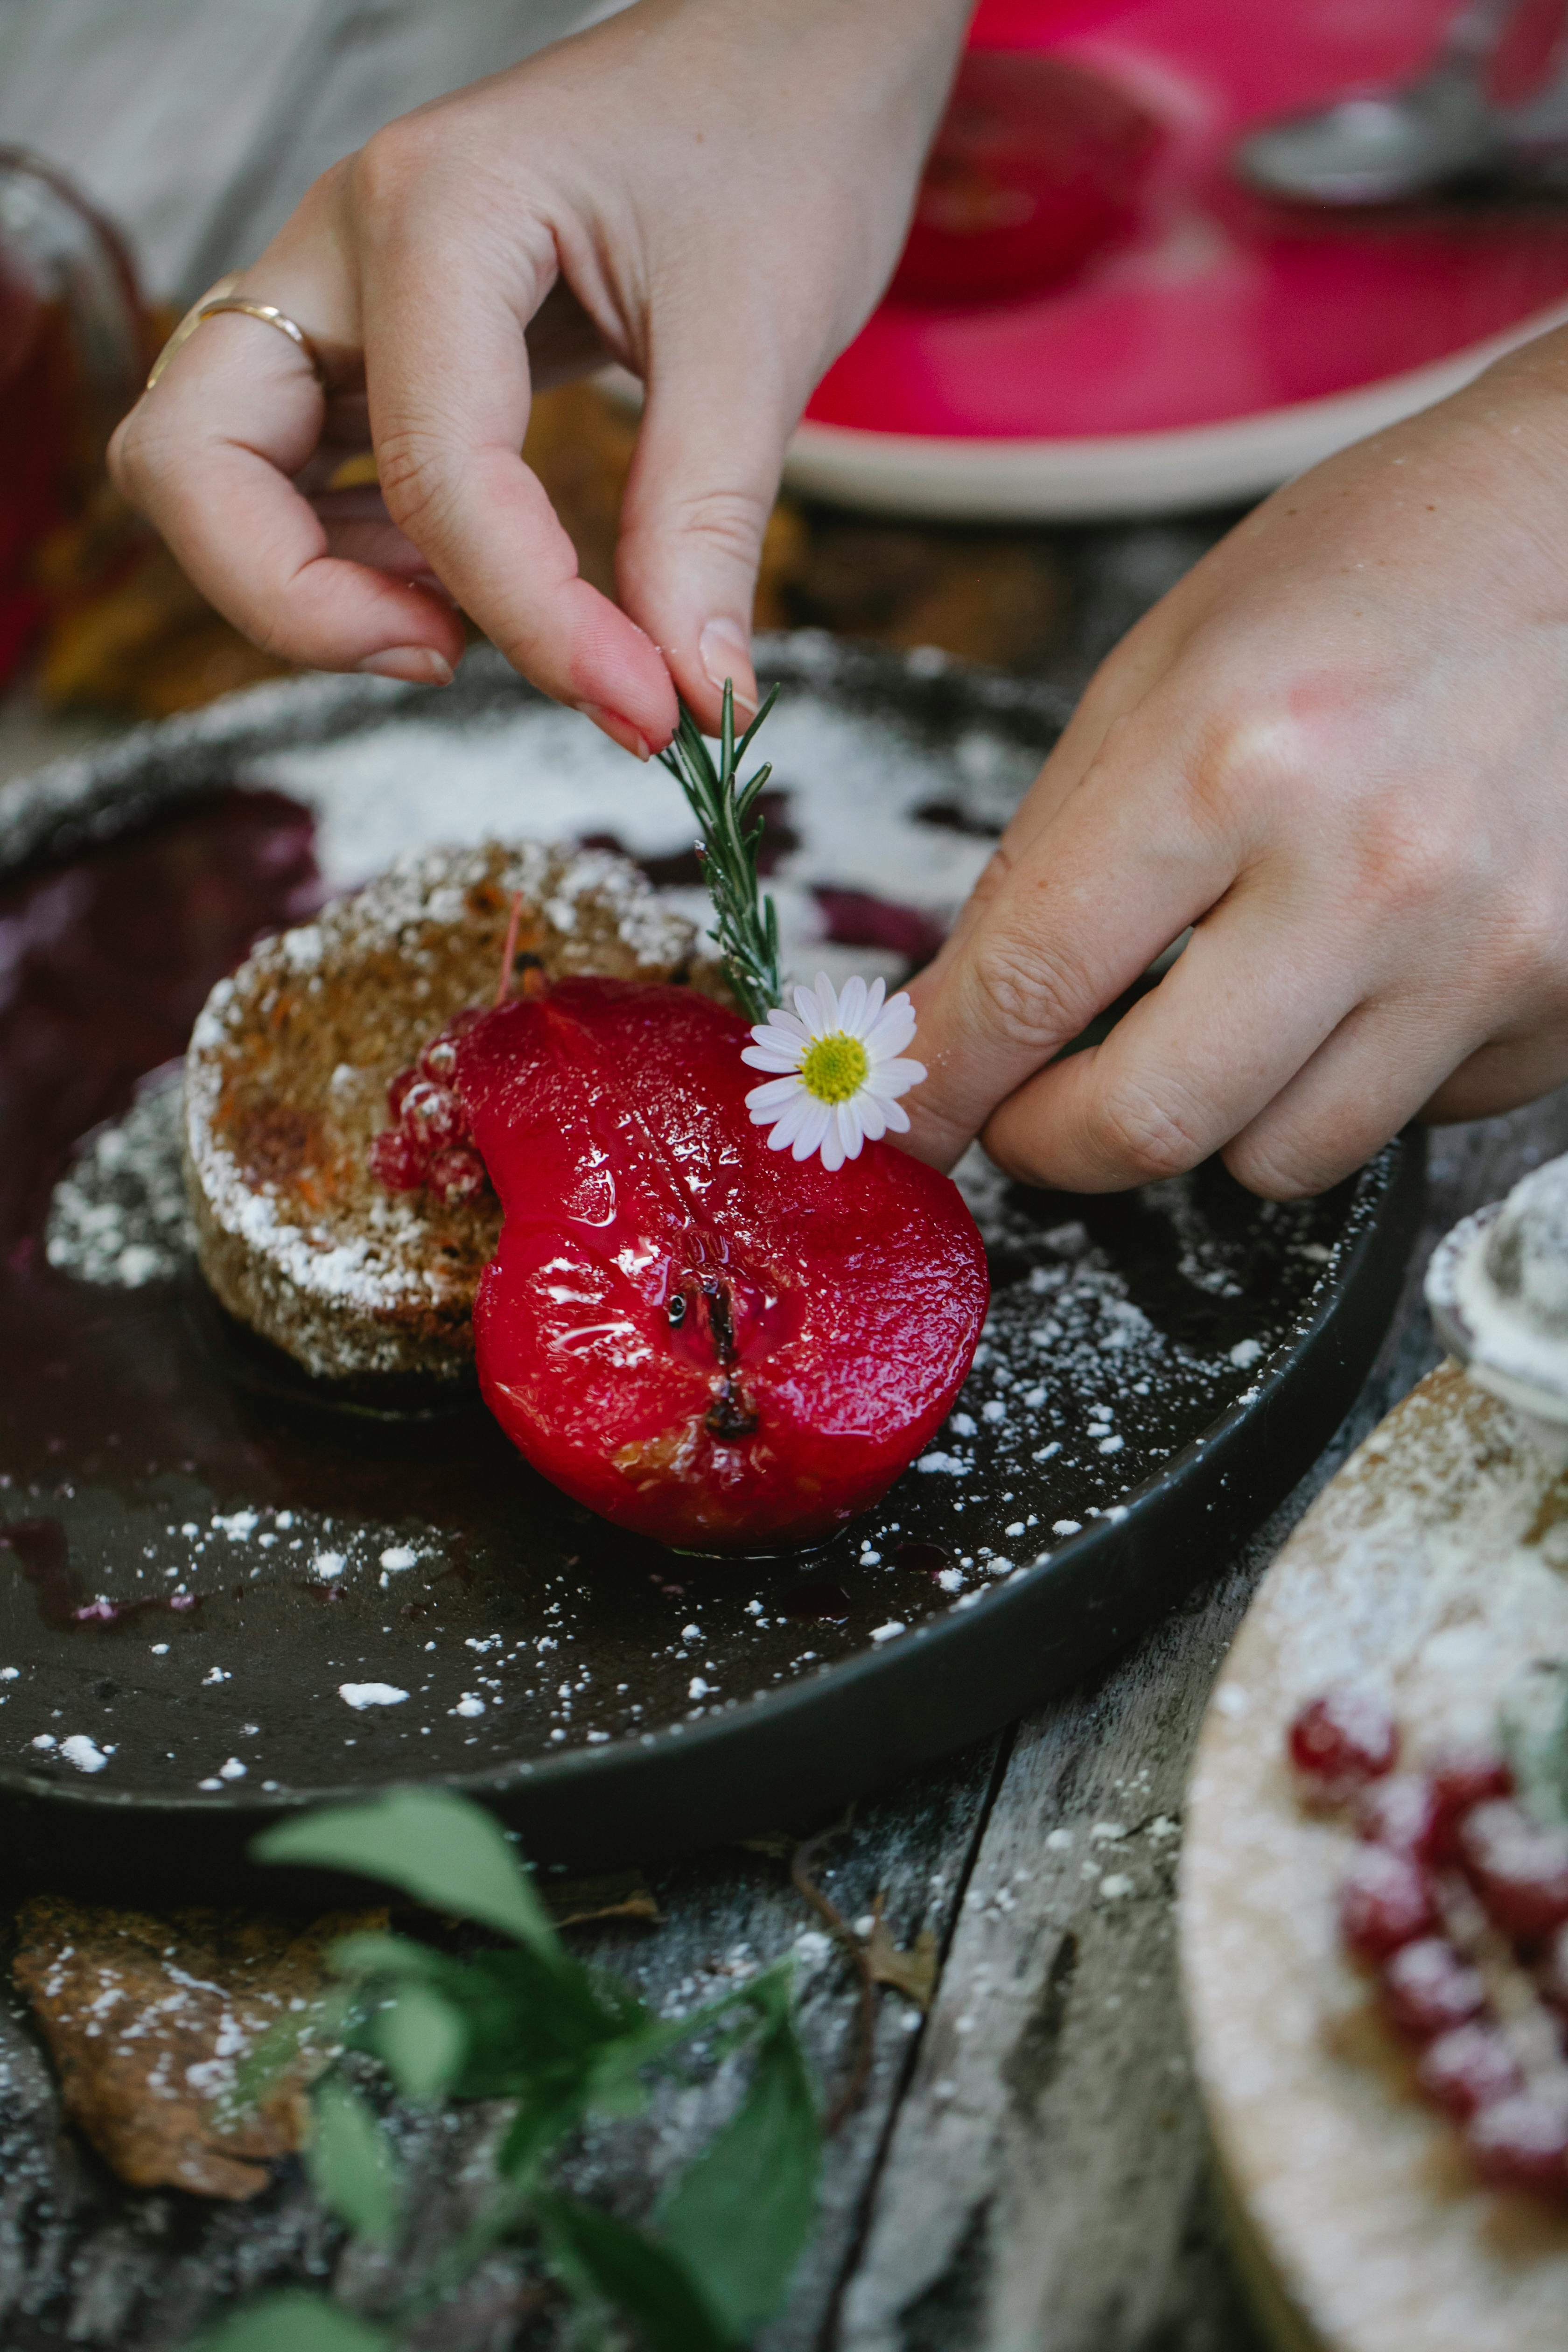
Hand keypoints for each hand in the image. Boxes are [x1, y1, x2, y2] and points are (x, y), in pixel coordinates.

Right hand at [108, 0, 968, 749]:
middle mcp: (345, 244)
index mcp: (439, 209)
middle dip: (297, 603)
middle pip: (194, 464)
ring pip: (209, 474)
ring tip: (464, 625)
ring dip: (308, 585)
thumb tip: (694, 698)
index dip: (534, 622)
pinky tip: (460, 582)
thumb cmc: (774, 139)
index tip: (645, 706)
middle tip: (451, 657)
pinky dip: (344, 555)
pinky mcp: (362, 337)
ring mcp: (337, 291)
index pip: (434, 474)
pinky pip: (280, 472)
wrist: (784, 47)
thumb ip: (705, 531)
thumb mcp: (761, 340)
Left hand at [906, 331, 1567, 1197]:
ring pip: (1278, 1158)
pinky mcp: (1567, 1000)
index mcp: (1230, 757)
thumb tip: (969, 1017)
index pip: (1028, 989)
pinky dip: (1355, 1072)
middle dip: (1052, 1146)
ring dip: (1216, 1113)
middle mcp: (1368, 871)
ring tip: (1227, 1006)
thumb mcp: (1166, 664)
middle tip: (1027, 1116)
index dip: (942, 1084)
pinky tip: (1369, 965)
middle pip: (1149, 1127)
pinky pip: (1408, 1118)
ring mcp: (1486, 950)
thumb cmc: (1379, 570)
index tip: (904, 1119)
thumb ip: (1055, 852)